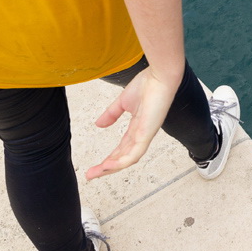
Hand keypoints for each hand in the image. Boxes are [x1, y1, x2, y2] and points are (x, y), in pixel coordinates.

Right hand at [84, 65, 179, 179]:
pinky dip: (121, 162)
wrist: (160, 75)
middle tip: (91, 175)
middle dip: (107, 167)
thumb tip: (98, 125)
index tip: (95, 165)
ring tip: (95, 174)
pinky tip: (108, 166)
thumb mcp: (123, 102)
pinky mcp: (147, 133)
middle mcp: (142, 134)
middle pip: (123, 157)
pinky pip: (134, 153)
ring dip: (111, 168)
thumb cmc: (148, 84)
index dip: (109, 157)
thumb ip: (111, 114)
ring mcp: (146, 135)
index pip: (122, 148)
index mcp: (138, 127)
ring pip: (128, 159)